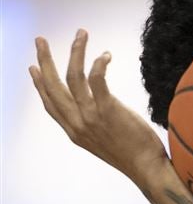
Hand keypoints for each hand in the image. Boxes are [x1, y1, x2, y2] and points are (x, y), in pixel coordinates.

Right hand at [30, 30, 168, 189]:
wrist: (146, 168)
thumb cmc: (133, 155)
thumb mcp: (103, 142)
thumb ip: (93, 125)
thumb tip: (96, 110)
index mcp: (74, 131)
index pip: (50, 104)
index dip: (39, 84)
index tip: (33, 68)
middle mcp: (77, 122)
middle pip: (54, 86)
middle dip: (45, 60)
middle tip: (40, 40)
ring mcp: (90, 116)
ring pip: (73, 76)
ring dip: (75, 51)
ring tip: (80, 34)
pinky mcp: (108, 110)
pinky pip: (96, 79)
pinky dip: (98, 63)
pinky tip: (104, 54)